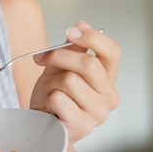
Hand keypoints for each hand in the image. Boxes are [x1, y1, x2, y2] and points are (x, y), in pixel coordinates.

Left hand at [29, 21, 119, 142]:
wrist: (41, 123)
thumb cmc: (53, 96)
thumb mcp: (60, 67)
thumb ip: (72, 48)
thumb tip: (82, 26)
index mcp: (107, 77)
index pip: (112, 51)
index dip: (92, 38)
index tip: (71, 31)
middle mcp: (108, 96)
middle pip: (88, 63)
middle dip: (59, 57)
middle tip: (42, 59)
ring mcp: (98, 113)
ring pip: (70, 80)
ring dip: (51, 83)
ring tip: (50, 93)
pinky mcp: (82, 125)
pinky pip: (58, 98)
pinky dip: (48, 98)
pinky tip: (51, 107)